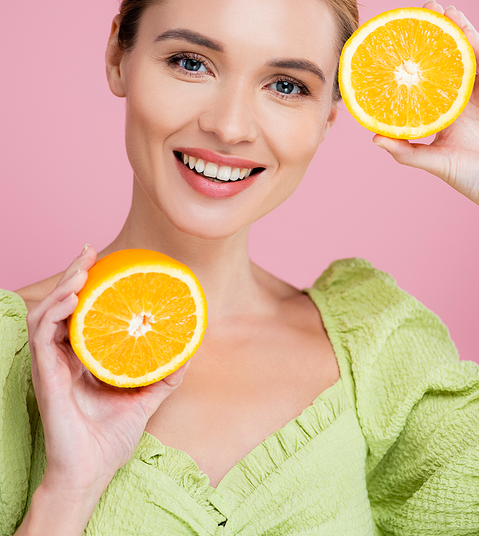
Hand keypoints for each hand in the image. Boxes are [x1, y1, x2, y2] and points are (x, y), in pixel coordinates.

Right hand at [27, 246, 188, 500]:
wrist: (92, 472)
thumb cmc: (110, 440)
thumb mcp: (144, 399)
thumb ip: (162, 376)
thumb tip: (189, 352)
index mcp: (79, 360)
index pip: (76, 314)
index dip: (82, 286)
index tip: (97, 262)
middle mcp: (61, 358)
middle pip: (60, 306)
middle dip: (71, 275)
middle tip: (88, 252)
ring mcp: (50, 366)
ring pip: (46, 314)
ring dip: (63, 287)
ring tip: (81, 269)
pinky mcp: (44, 375)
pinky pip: (42, 335)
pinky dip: (55, 312)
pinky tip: (72, 297)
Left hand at [373, 0, 478, 239]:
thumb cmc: (475, 179)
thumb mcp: (436, 162)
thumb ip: (407, 152)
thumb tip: (374, 138)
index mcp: (448, 110)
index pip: (432, 76)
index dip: (420, 56)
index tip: (403, 35)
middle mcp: (467, 98)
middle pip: (453, 58)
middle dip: (440, 33)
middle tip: (425, 8)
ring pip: (472, 56)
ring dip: (460, 31)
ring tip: (445, 10)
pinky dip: (478, 50)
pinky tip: (465, 33)